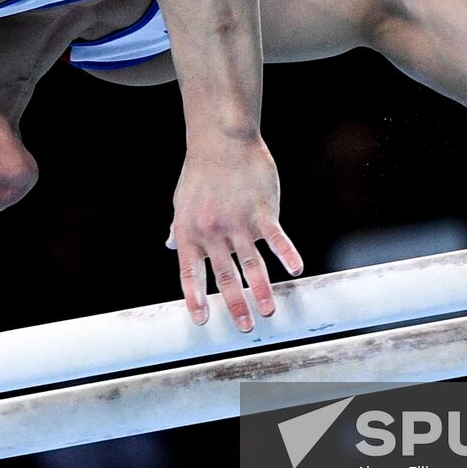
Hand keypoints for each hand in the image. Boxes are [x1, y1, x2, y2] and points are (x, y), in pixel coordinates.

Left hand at [166, 134, 303, 330]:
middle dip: (234, 303)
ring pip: (251, 261)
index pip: (190, 272)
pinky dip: (286, 253)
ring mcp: (238, 220)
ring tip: (269, 310)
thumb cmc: (201, 173)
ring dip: (260, 288)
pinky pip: (275, 236)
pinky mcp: (262, 209)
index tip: (202, 321)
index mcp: (190, 232)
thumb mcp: (182, 202)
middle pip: (225, 274)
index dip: (195, 298)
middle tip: (244, 327)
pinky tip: (295, 270)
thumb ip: (180, 228)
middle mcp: (212, 231)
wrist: (222, 140)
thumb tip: (170, 245)